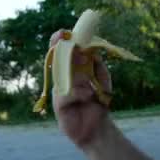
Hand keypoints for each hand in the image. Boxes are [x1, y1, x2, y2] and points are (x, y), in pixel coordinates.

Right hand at [50, 29, 112, 146]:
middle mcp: (63, 78)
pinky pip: (67, 94)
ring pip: (62, 76)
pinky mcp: (59, 105)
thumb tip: (90, 50)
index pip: (63, 52)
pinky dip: (80, 93)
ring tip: (89, 76)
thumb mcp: (101, 78)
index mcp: (72, 70)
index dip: (60, 42)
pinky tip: (89, 96)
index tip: (63, 32)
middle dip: (61, 51)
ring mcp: (59, 91)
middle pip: (57, 60)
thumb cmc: (99, 101)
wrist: (98, 126)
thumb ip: (96, 64)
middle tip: (70, 44)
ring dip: (77, 75)